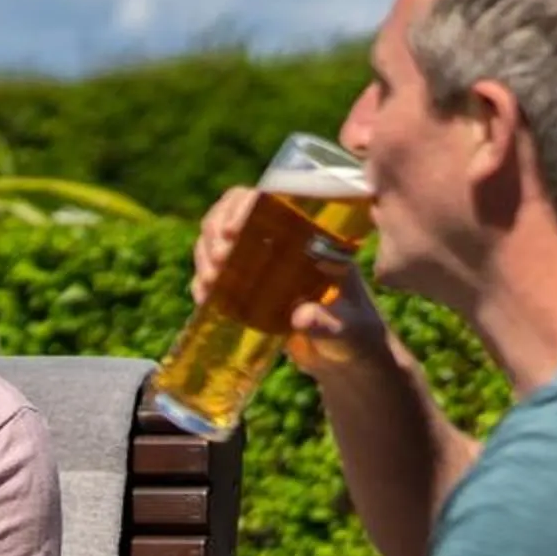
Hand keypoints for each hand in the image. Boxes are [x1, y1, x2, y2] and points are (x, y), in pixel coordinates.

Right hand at [192, 185, 386, 373]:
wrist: (345, 356)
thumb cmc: (355, 333)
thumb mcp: (346, 327)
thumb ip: (327, 322)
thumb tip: (301, 317)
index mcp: (311, 234)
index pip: (269, 199)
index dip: (242, 207)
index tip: (231, 232)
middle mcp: (282, 240)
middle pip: (232, 214)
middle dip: (214, 233)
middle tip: (217, 263)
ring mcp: (260, 262)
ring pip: (217, 240)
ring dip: (204, 255)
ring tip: (209, 282)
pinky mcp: (246, 286)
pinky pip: (214, 271)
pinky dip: (202, 280)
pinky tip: (203, 297)